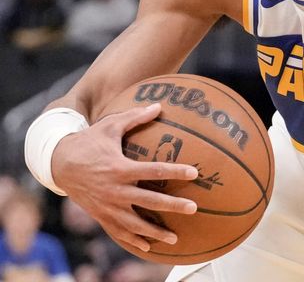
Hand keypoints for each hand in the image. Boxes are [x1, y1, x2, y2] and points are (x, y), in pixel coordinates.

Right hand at [51, 103, 198, 252]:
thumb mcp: (111, 125)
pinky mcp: (100, 216)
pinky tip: (149, 247)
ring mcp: (107, 206)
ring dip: (155, 232)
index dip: (175, 171)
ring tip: (175, 239)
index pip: (154, 170)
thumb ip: (135, 116)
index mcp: (120, 168)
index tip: (194, 173)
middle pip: (149, 200)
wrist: (60, 163)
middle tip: (193, 208)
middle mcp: (115, 190)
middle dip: (172, 205)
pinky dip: (133, 241)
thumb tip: (159, 105)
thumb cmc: (90, 140)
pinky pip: (118, 232)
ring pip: (134, 224)